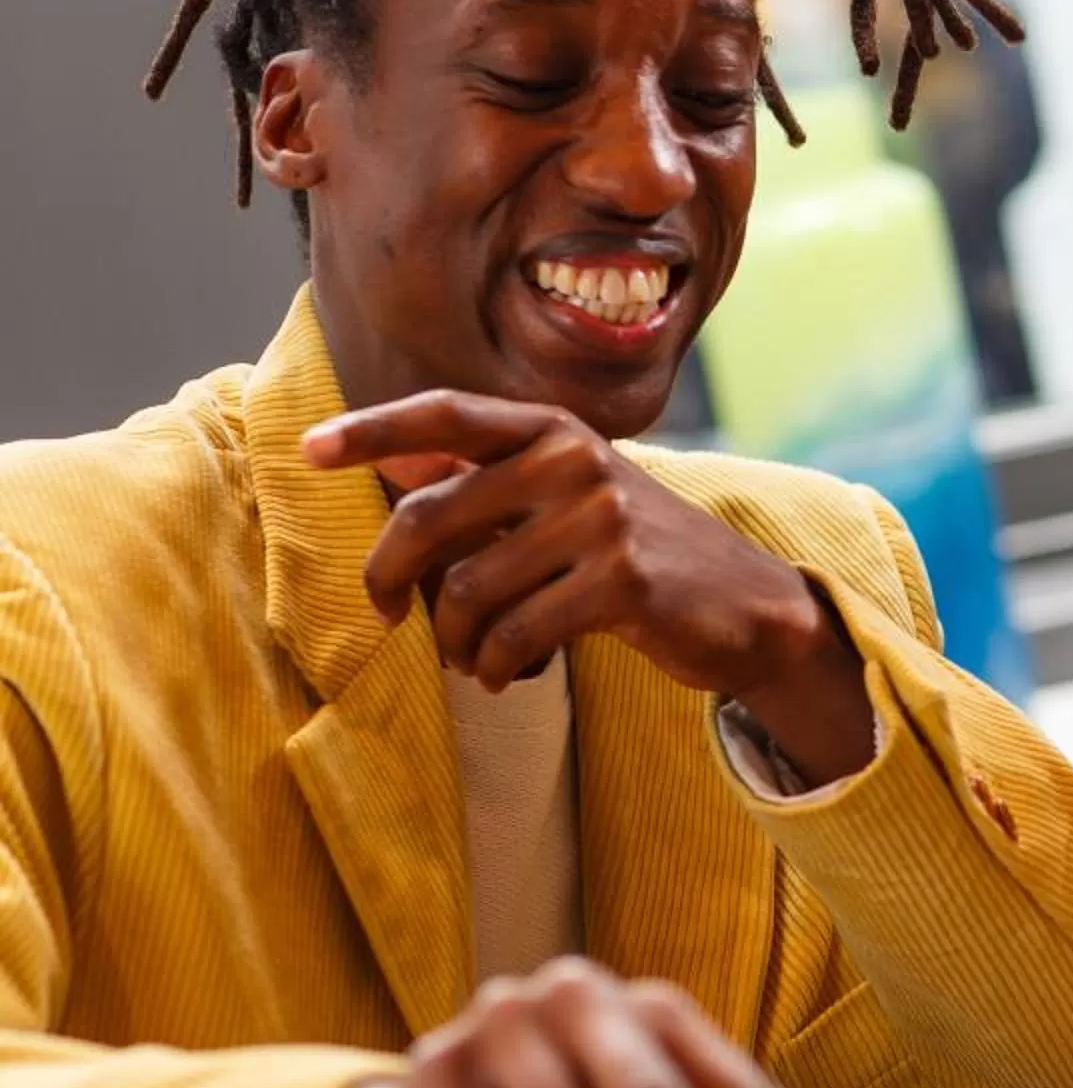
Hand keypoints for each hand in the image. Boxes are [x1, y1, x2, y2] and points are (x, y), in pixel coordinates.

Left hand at [304, 392, 874, 781]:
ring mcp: (601, 518)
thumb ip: (494, 481)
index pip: (447, 414)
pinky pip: (516, 633)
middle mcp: (575, 460)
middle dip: (390, 577)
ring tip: (477, 658)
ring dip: (458, 641)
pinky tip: (511, 673)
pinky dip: (498, 666)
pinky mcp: (622, 580)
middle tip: (388, 612)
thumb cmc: (640, 555)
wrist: (747, 607)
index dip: (372, 430)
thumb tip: (394, 464)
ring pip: (468, 590)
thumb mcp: (574, 498)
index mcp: (556, 430)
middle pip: (431, 517)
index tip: (311, 450)